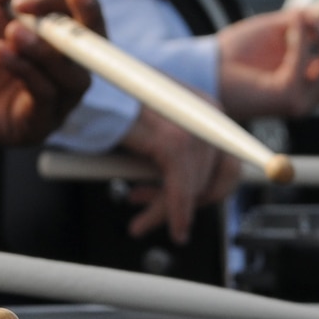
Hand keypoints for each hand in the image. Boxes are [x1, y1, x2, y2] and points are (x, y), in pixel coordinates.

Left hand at [0, 0, 98, 149]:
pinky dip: (27, 70)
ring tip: (10, 30)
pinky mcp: (34, 126)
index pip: (84, 18)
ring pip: (74, 75)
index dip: (77, 0)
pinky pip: (48, 96)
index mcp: (49, 36)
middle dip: (81, 22)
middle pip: (95, 49)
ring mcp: (48, 101)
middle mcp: (55, 70)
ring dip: (45, 48)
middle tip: (62, 2)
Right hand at [115, 105, 240, 243]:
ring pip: (195, 188)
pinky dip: (174, 213)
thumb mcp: (155, 127)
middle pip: (219, 178)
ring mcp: (194, 128)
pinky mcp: (173, 143)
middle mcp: (208, 115)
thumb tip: (189, 191)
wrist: (90, 91)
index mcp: (208, 109)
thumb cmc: (114, 108)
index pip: (228, 163)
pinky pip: (180, 190)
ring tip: (139, 225)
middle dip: (191, 205)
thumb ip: (176, 152)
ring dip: (166, 213)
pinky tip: (162, 227)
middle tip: (158, 219)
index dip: (209, 192)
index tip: (188, 209)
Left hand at [215, 10, 318, 116]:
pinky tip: (288, 21)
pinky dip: (300, 37)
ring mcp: (297, 100)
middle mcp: (307, 95)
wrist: (206, 69)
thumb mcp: (277, 30)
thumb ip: (302, 23)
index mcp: (309, 81)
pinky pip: (305, 62)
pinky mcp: (284, 97)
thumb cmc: (237, 52)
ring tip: (302, 15)